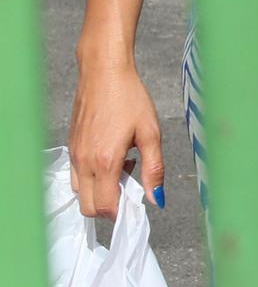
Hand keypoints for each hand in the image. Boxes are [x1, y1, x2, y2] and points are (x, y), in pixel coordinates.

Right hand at [68, 50, 163, 218]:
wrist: (104, 74)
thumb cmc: (130, 99)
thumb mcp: (151, 133)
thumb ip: (154, 169)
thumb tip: (157, 199)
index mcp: (105, 161)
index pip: (105, 207)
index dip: (122, 212)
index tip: (137, 201)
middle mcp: (84, 163)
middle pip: (88, 207)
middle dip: (109, 205)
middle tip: (131, 183)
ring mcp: (74, 156)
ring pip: (81, 193)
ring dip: (100, 191)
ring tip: (123, 166)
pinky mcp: (71, 148)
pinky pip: (77, 176)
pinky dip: (92, 177)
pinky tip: (112, 156)